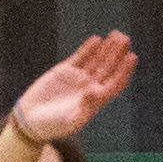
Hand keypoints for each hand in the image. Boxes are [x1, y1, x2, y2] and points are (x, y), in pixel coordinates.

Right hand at [13, 33, 136, 143]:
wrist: (31, 121)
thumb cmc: (53, 127)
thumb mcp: (69, 121)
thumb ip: (83, 107)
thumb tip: (94, 91)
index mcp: (96, 100)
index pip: (115, 82)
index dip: (125, 70)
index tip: (132, 57)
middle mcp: (90, 87)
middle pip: (109, 67)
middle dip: (117, 53)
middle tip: (125, 38)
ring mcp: (78, 78)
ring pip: (96, 60)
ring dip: (107, 48)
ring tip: (116, 35)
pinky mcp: (65, 71)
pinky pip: (80, 57)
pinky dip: (88, 49)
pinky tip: (96, 39)